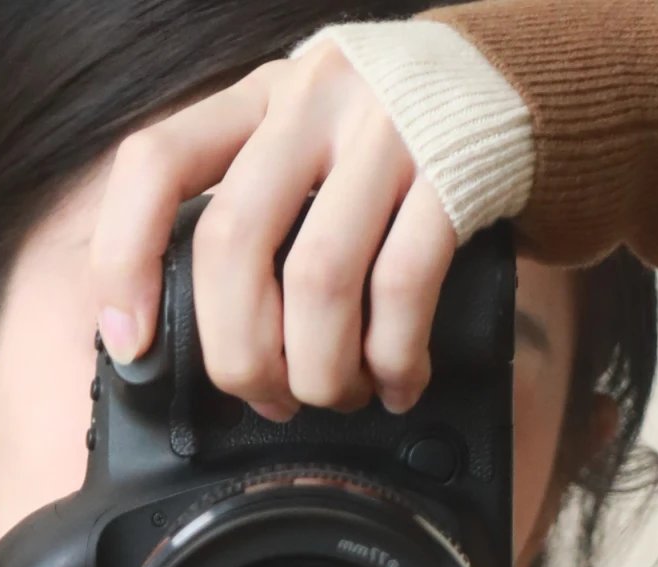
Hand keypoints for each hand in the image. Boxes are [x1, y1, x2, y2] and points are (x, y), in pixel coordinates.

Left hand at [90, 41, 456, 422]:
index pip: (157, 164)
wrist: (531, 80)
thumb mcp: (312, 140)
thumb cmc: (402, 138)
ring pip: (317, 280)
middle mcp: (314, 99)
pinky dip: (394, 359)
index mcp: (261, 97)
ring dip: (321, 370)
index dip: (126, 262)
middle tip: (266, 396)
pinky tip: (397, 382)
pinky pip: (404, 288)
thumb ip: (256, 204)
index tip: (129, 344)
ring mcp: (388, 129)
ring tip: (337, 394)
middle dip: (240, 354)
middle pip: (233, 245)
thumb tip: (192, 333)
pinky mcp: (455, 171)